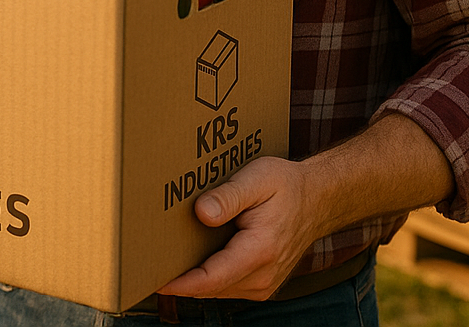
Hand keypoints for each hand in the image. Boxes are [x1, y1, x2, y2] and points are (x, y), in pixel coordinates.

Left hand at [156, 156, 324, 300]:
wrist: (317, 200)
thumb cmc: (286, 186)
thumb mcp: (258, 179)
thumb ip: (229, 196)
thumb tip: (201, 213)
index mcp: (261, 251)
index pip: (213, 278)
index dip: (181, 284)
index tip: (155, 280)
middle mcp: (264, 275)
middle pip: (210, 287)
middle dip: (181, 279)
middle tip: (151, 262)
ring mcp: (264, 284)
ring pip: (217, 290)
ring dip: (194, 279)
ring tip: (169, 257)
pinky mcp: (261, 284)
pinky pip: (227, 287)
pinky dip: (209, 277)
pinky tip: (196, 257)